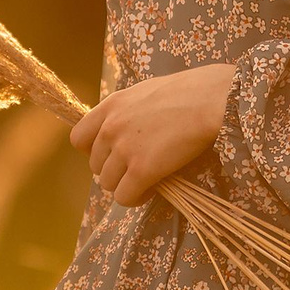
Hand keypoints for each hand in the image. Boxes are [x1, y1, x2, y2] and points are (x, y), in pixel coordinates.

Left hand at [70, 63, 236, 205]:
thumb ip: (129, 111)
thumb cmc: (190, 91)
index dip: (93, 150)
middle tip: (137, 168)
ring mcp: (124, 150)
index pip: (78, 138)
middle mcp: (111, 128)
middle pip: (95, 165)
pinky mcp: (142, 170)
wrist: (211, 99)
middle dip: (114, 170)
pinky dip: (136, 198)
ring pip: (108, 184)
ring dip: (125, 186)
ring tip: (147, 181)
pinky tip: (152, 190)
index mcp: (110, 106)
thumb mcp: (147, 92)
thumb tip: (128, 130)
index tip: (112, 154)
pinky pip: (125, 197)